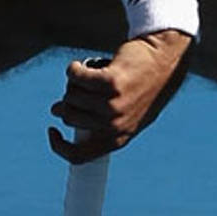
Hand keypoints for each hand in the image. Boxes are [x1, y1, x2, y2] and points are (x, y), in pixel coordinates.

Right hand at [48, 30, 191, 162]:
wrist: (164, 60)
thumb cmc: (144, 86)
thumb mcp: (128, 114)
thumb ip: (99, 121)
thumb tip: (59, 112)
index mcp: (118, 139)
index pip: (78, 156)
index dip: (58, 146)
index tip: (52, 130)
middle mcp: (115, 126)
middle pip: (68, 117)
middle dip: (68, 101)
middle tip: (80, 89)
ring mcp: (112, 105)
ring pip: (71, 95)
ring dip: (74, 83)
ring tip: (90, 75)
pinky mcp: (110, 82)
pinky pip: (75, 77)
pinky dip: (75, 69)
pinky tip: (83, 66)